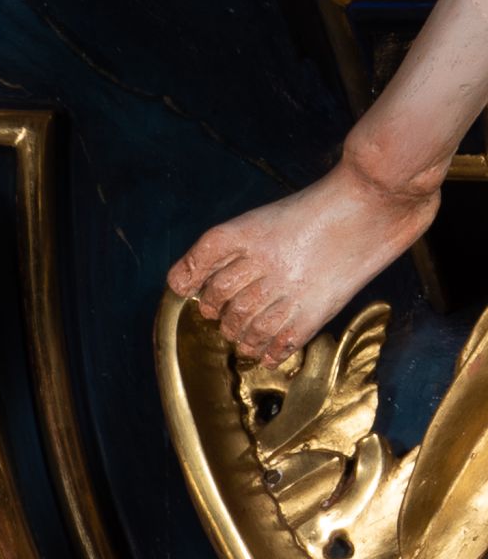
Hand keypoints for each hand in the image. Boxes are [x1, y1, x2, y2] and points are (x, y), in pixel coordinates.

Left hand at [168, 152, 437, 367]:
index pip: (202, 262)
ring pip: (244, 327)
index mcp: (248, 234)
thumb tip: (190, 283)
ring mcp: (288, 290)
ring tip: (244, 335)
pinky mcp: (312, 313)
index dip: (190, 281)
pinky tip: (267, 351)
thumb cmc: (315, 212)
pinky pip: (278, 345)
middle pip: (220, 301)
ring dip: (239, 337)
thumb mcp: (264, 219)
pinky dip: (268, 353)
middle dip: (216, 313)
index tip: (192, 290)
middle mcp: (263, 263)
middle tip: (222, 316)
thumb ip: (228, 248)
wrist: (369, 206)